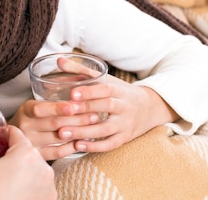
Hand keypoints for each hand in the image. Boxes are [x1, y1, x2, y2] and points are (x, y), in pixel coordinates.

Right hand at [0, 126, 56, 199]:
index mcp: (26, 155)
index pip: (16, 133)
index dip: (3, 133)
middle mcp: (43, 170)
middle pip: (26, 152)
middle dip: (10, 155)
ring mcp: (48, 189)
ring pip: (34, 172)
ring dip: (20, 172)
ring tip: (2, 180)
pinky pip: (38, 189)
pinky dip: (26, 189)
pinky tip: (10, 194)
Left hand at [11, 57, 178, 159]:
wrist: (150, 108)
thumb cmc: (120, 91)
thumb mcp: (105, 79)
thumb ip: (80, 70)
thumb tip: (58, 60)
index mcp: (119, 89)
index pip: (105, 89)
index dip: (90, 91)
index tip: (72, 94)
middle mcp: (124, 106)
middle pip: (106, 107)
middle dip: (85, 109)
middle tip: (65, 112)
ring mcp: (125, 124)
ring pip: (106, 129)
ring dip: (84, 132)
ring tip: (63, 133)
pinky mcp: (125, 138)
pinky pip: (110, 144)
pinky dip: (94, 146)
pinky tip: (77, 145)